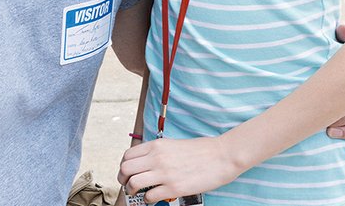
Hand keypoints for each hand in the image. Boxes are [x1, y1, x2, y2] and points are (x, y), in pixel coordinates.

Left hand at [118, 136, 238, 202]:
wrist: (220, 156)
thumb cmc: (200, 150)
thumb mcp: (174, 144)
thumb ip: (158, 152)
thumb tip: (145, 163)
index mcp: (157, 145)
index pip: (128, 155)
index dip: (124, 166)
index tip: (127, 172)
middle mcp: (157, 158)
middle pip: (126, 169)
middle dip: (123, 179)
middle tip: (128, 184)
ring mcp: (164, 173)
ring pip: (133, 183)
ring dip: (133, 190)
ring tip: (139, 193)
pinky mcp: (173, 188)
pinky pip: (150, 197)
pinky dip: (148, 200)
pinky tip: (154, 198)